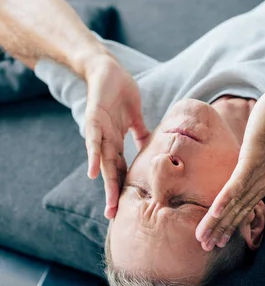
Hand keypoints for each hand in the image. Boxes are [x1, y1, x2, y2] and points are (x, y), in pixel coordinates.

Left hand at [84, 54, 149, 218]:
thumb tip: (151, 145)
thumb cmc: (119, 91)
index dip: (122, 186)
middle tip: (114, 215)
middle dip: (113, 193)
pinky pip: (94, 140)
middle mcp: (106, 140)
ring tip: (110, 203)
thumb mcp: (134, 115)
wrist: (106, 70)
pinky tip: (92, 172)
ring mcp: (99, 130)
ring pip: (102, 161)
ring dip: (105, 183)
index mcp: (116, 140)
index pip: (119, 167)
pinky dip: (92, 156)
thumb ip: (140, 132)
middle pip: (110, 171)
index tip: (125, 207)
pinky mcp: (95, 119)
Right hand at [195, 87, 264, 250]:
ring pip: (234, 202)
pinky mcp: (253, 163)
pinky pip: (236, 185)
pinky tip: (214, 214)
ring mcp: (258, 173)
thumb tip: (249, 154)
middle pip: (238, 210)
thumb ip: (256, 154)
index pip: (244, 205)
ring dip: (218, 222)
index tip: (218, 237)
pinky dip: (224, 201)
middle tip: (206, 248)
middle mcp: (263, 181)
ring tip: (204, 239)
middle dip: (221, 229)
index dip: (230, 222)